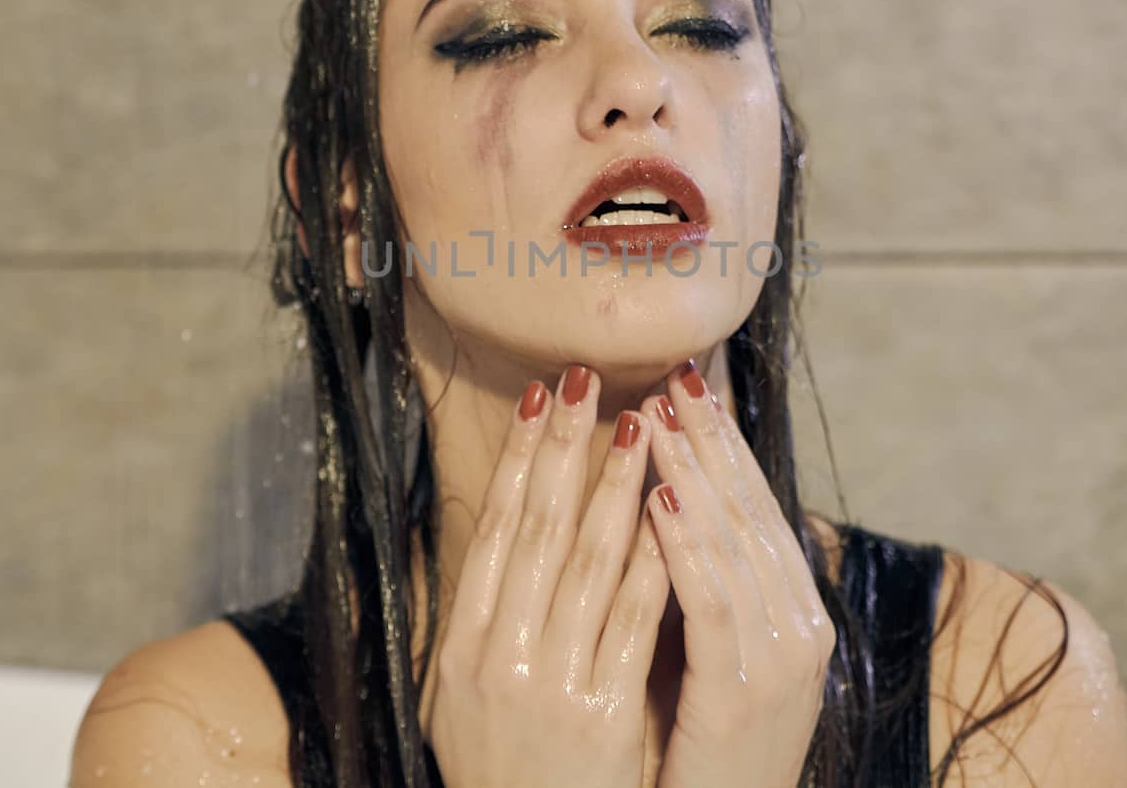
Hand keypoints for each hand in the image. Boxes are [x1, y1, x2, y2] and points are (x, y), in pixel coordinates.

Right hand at [427, 364, 672, 787]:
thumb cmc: (502, 773)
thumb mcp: (456, 700)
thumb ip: (476, 621)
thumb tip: (481, 535)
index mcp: (457, 650)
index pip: (495, 532)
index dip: (518, 460)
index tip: (541, 398)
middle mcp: (494, 659)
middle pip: (537, 531)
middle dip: (564, 447)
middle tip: (586, 378)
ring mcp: (546, 685)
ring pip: (587, 564)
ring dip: (615, 486)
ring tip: (639, 424)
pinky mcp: (601, 714)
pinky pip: (633, 622)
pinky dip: (651, 560)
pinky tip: (670, 511)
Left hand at [640, 359, 836, 787]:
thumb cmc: (698, 752)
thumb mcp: (712, 661)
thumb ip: (702, 593)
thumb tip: (666, 512)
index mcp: (794, 616)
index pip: (756, 510)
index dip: (722, 446)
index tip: (686, 388)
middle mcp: (799, 627)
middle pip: (750, 511)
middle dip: (709, 438)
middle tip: (674, 374)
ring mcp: (780, 659)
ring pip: (732, 542)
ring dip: (690, 469)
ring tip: (653, 413)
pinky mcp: (745, 692)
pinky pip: (712, 599)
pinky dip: (685, 541)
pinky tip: (656, 493)